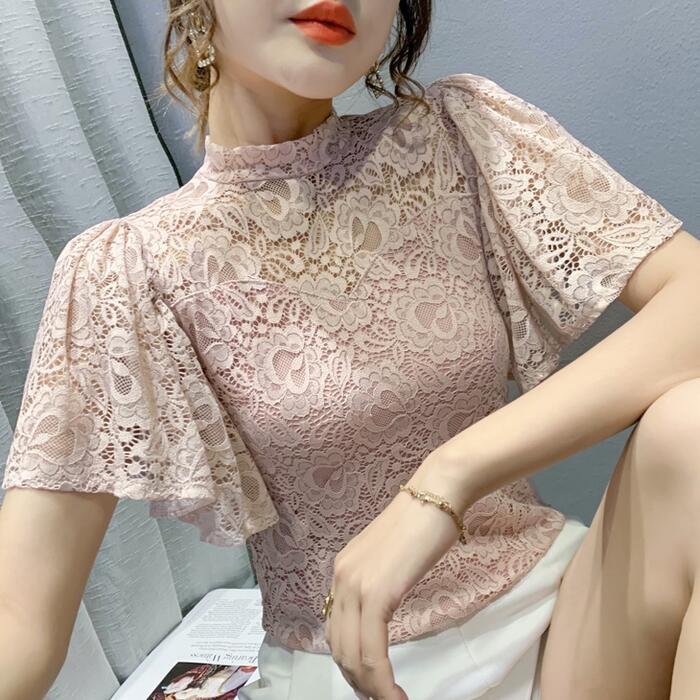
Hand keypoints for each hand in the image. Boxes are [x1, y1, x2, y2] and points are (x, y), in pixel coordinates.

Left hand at [323, 451, 472, 699]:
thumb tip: (379, 616)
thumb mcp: (391, 559)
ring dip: (371, 688)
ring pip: (353, 656)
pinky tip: (397, 695)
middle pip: (339, 648)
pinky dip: (382, 680)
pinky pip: (372, 650)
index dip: (351, 665)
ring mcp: (355, 585)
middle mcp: (340, 579)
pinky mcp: (377, 592)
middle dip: (359, 683)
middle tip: (383, 699)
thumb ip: (378, 585)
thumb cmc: (424, 523)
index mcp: (342, 571)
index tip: (372, 684)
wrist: (438, 494)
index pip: (336, 631)